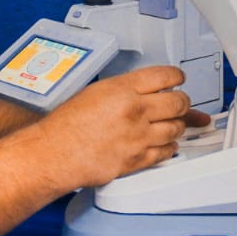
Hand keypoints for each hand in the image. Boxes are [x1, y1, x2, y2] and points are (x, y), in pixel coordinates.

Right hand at [37, 65, 195, 187]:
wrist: (54, 154)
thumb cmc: (66, 125)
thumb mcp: (96, 92)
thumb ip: (125, 90)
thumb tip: (149, 91)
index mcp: (122, 89)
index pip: (165, 75)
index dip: (177, 76)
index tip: (179, 79)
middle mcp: (134, 111)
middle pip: (178, 102)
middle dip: (182, 102)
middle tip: (180, 103)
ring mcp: (138, 137)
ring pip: (176, 128)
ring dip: (177, 126)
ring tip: (172, 124)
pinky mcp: (137, 160)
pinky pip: (166, 152)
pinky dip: (169, 147)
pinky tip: (165, 144)